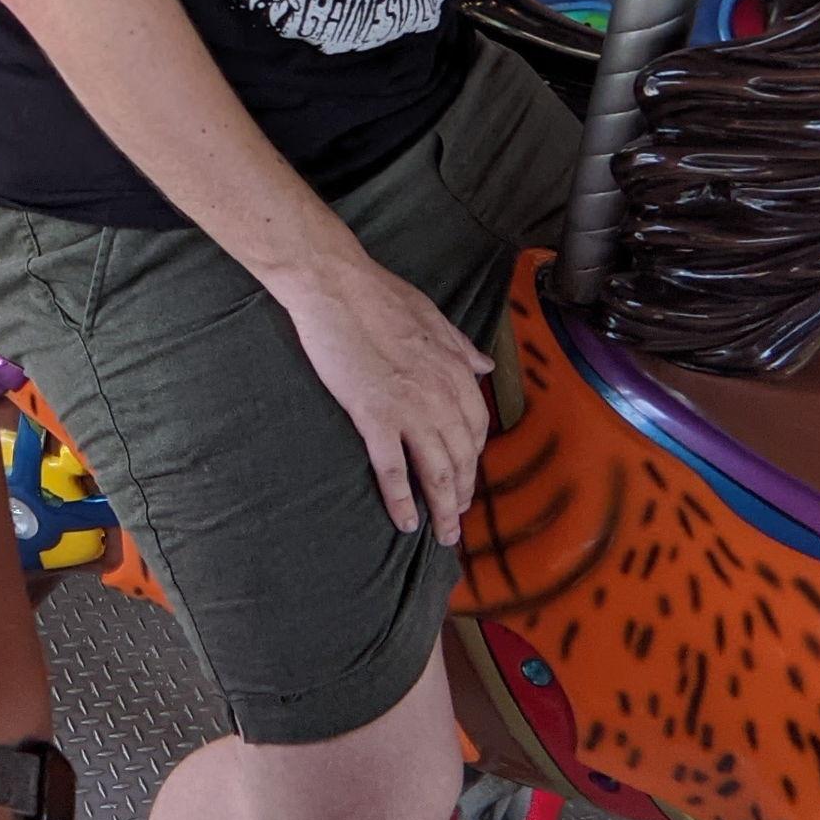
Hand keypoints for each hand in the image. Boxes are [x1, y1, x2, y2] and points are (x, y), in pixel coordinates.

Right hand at [273, 238, 494, 546]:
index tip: (467, 473)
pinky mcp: (374, 417)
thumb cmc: (377, 293)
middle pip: (463, 458)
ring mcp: (409, 409)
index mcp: (455, 370)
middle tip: (458, 517)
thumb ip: (460, 346)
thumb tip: (484, 367)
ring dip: (444, 509)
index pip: (477, 426)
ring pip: (437, 472)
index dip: (474, 456)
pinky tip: (406, 522)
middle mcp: (441, 395)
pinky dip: (402, 500)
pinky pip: (394, 470)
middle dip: (464, 494)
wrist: (335, 286)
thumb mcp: (431, 316)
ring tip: (442, 533)